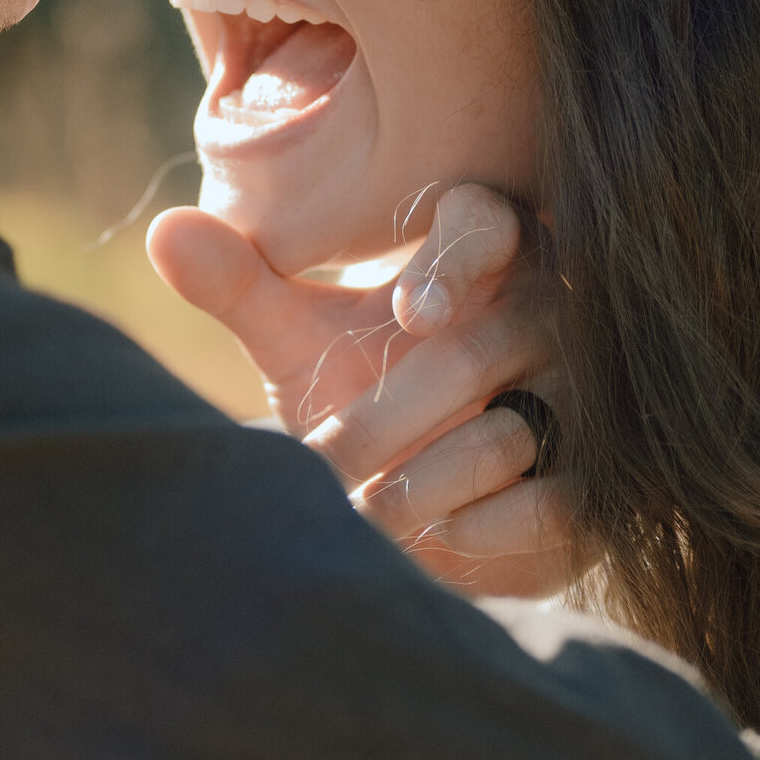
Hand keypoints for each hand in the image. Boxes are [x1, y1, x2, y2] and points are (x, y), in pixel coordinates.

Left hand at [148, 182, 581, 596]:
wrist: (415, 512)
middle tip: (328, 463)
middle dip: (383, 422)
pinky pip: (548, 505)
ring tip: (369, 510)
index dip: (455, 260)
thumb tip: (163, 231)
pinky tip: (436, 536)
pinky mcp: (597, 487)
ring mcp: (583, 403)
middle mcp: (549, 319)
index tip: (413, 312)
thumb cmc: (361, 400)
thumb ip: (240, 286)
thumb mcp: (297, 344)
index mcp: (484, 260)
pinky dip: (474, 530)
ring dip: (417, 484)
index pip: (488, 223)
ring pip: (506, 435)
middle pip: (477, 353)